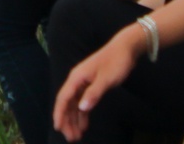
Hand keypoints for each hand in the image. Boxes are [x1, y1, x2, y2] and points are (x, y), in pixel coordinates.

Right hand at [53, 24, 146, 140]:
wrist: (125, 48)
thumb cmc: (116, 62)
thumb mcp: (106, 79)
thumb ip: (93, 93)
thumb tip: (81, 108)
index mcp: (77, 77)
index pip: (64, 98)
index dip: (59, 113)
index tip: (58, 128)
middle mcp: (77, 80)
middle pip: (67, 103)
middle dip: (67, 121)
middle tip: (71, 138)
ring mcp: (84, 83)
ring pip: (75, 104)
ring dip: (75, 119)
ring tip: (77, 136)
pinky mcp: (91, 85)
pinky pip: (83, 102)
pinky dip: (83, 113)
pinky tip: (84, 124)